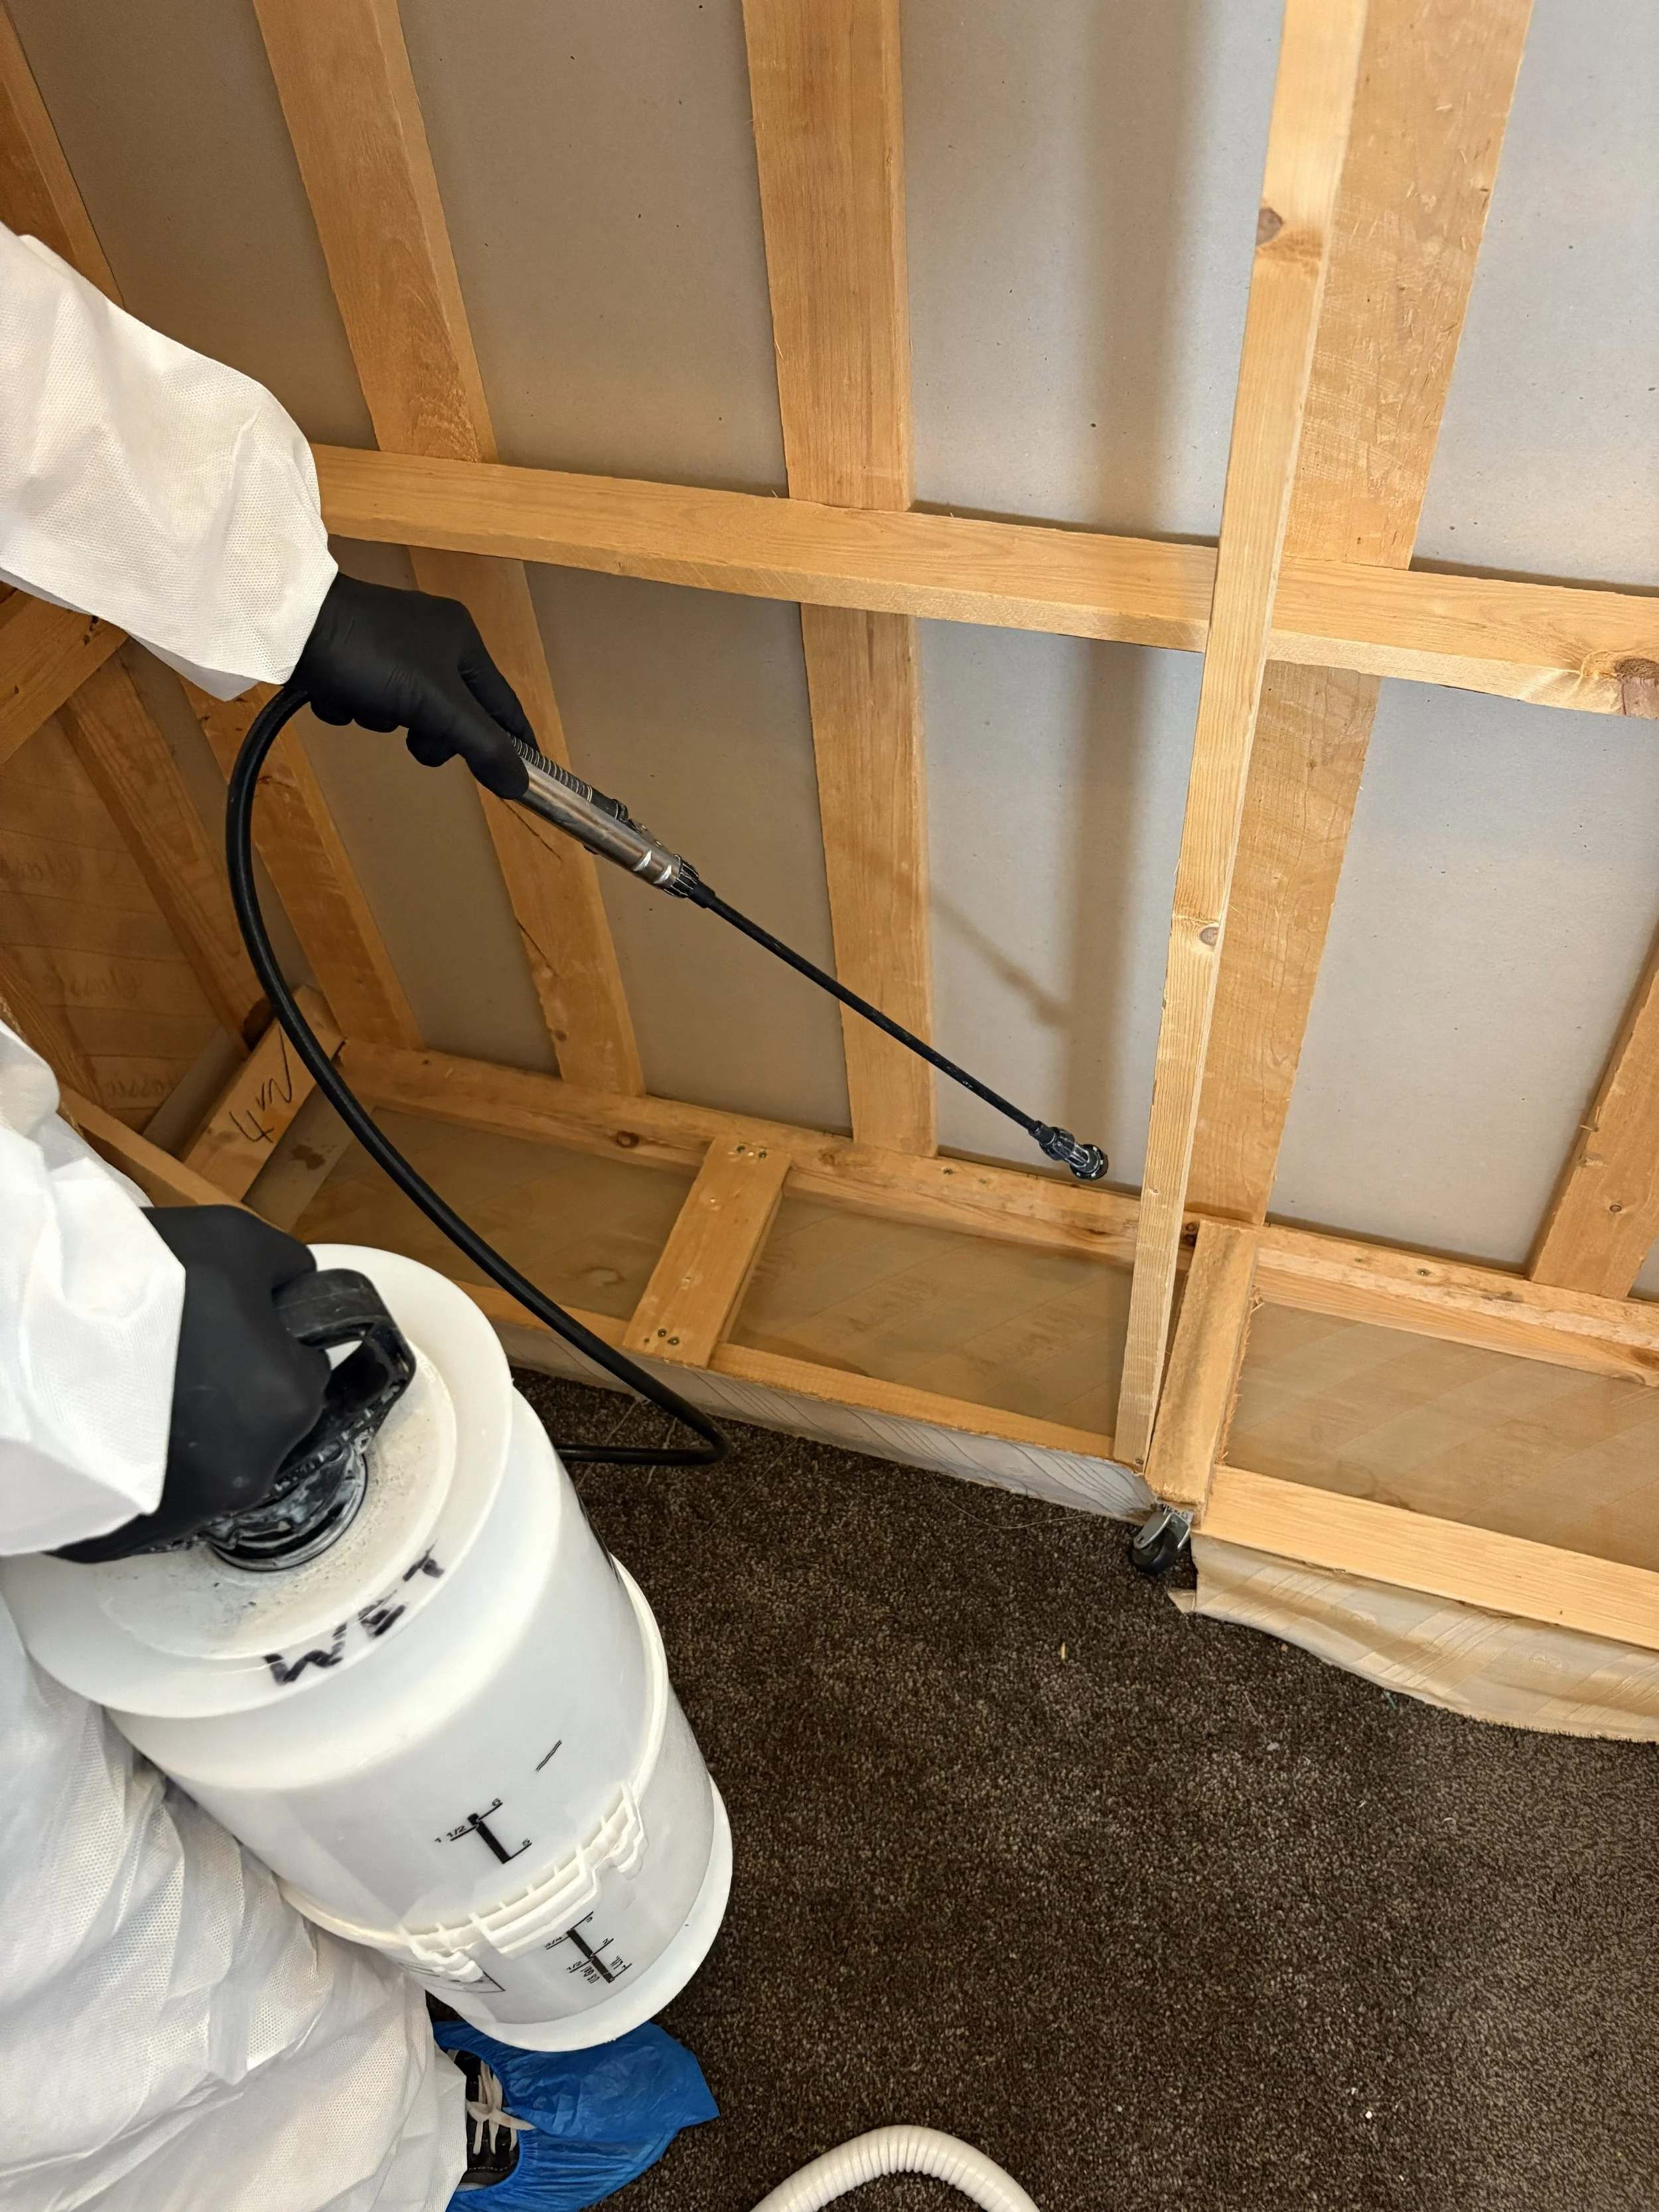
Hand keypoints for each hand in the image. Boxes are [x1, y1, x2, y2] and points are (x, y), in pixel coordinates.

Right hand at [56, 1209, 330, 1562]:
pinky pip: (144, 1502)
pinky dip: (132, 1471)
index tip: (222, 1322)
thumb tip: (298, 1289)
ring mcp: (182, 1513)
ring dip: (179, 1436)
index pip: (303, 1367)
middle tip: (169, 1349)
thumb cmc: (135, 1286)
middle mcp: (247, 1474)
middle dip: (226, 1392)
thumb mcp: (234, 1240)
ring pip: (201, 1466)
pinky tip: (102, 1430)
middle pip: (255, 1423)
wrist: (25, 1345)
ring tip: (129, 1387)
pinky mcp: (121, 1538)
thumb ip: (286, 1269)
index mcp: (287, 1403)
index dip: (263, 1338)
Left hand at [293, 573, 531, 799]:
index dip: (515, 740)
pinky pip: (364, 697)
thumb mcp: (437, 704)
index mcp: (461, 638)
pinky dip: (350, 704)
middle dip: (426, 731)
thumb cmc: (374, 656)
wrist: (291, 624)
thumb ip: (481, 745)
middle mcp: (430, 635)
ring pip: (403, 709)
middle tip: (413, 739)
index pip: (502, 702)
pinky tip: (335, 691)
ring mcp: (387, 642)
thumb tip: (519, 783)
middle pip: (449, 712)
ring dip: (381, 717)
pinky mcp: (350, 651)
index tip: (525, 773)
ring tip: (361, 699)